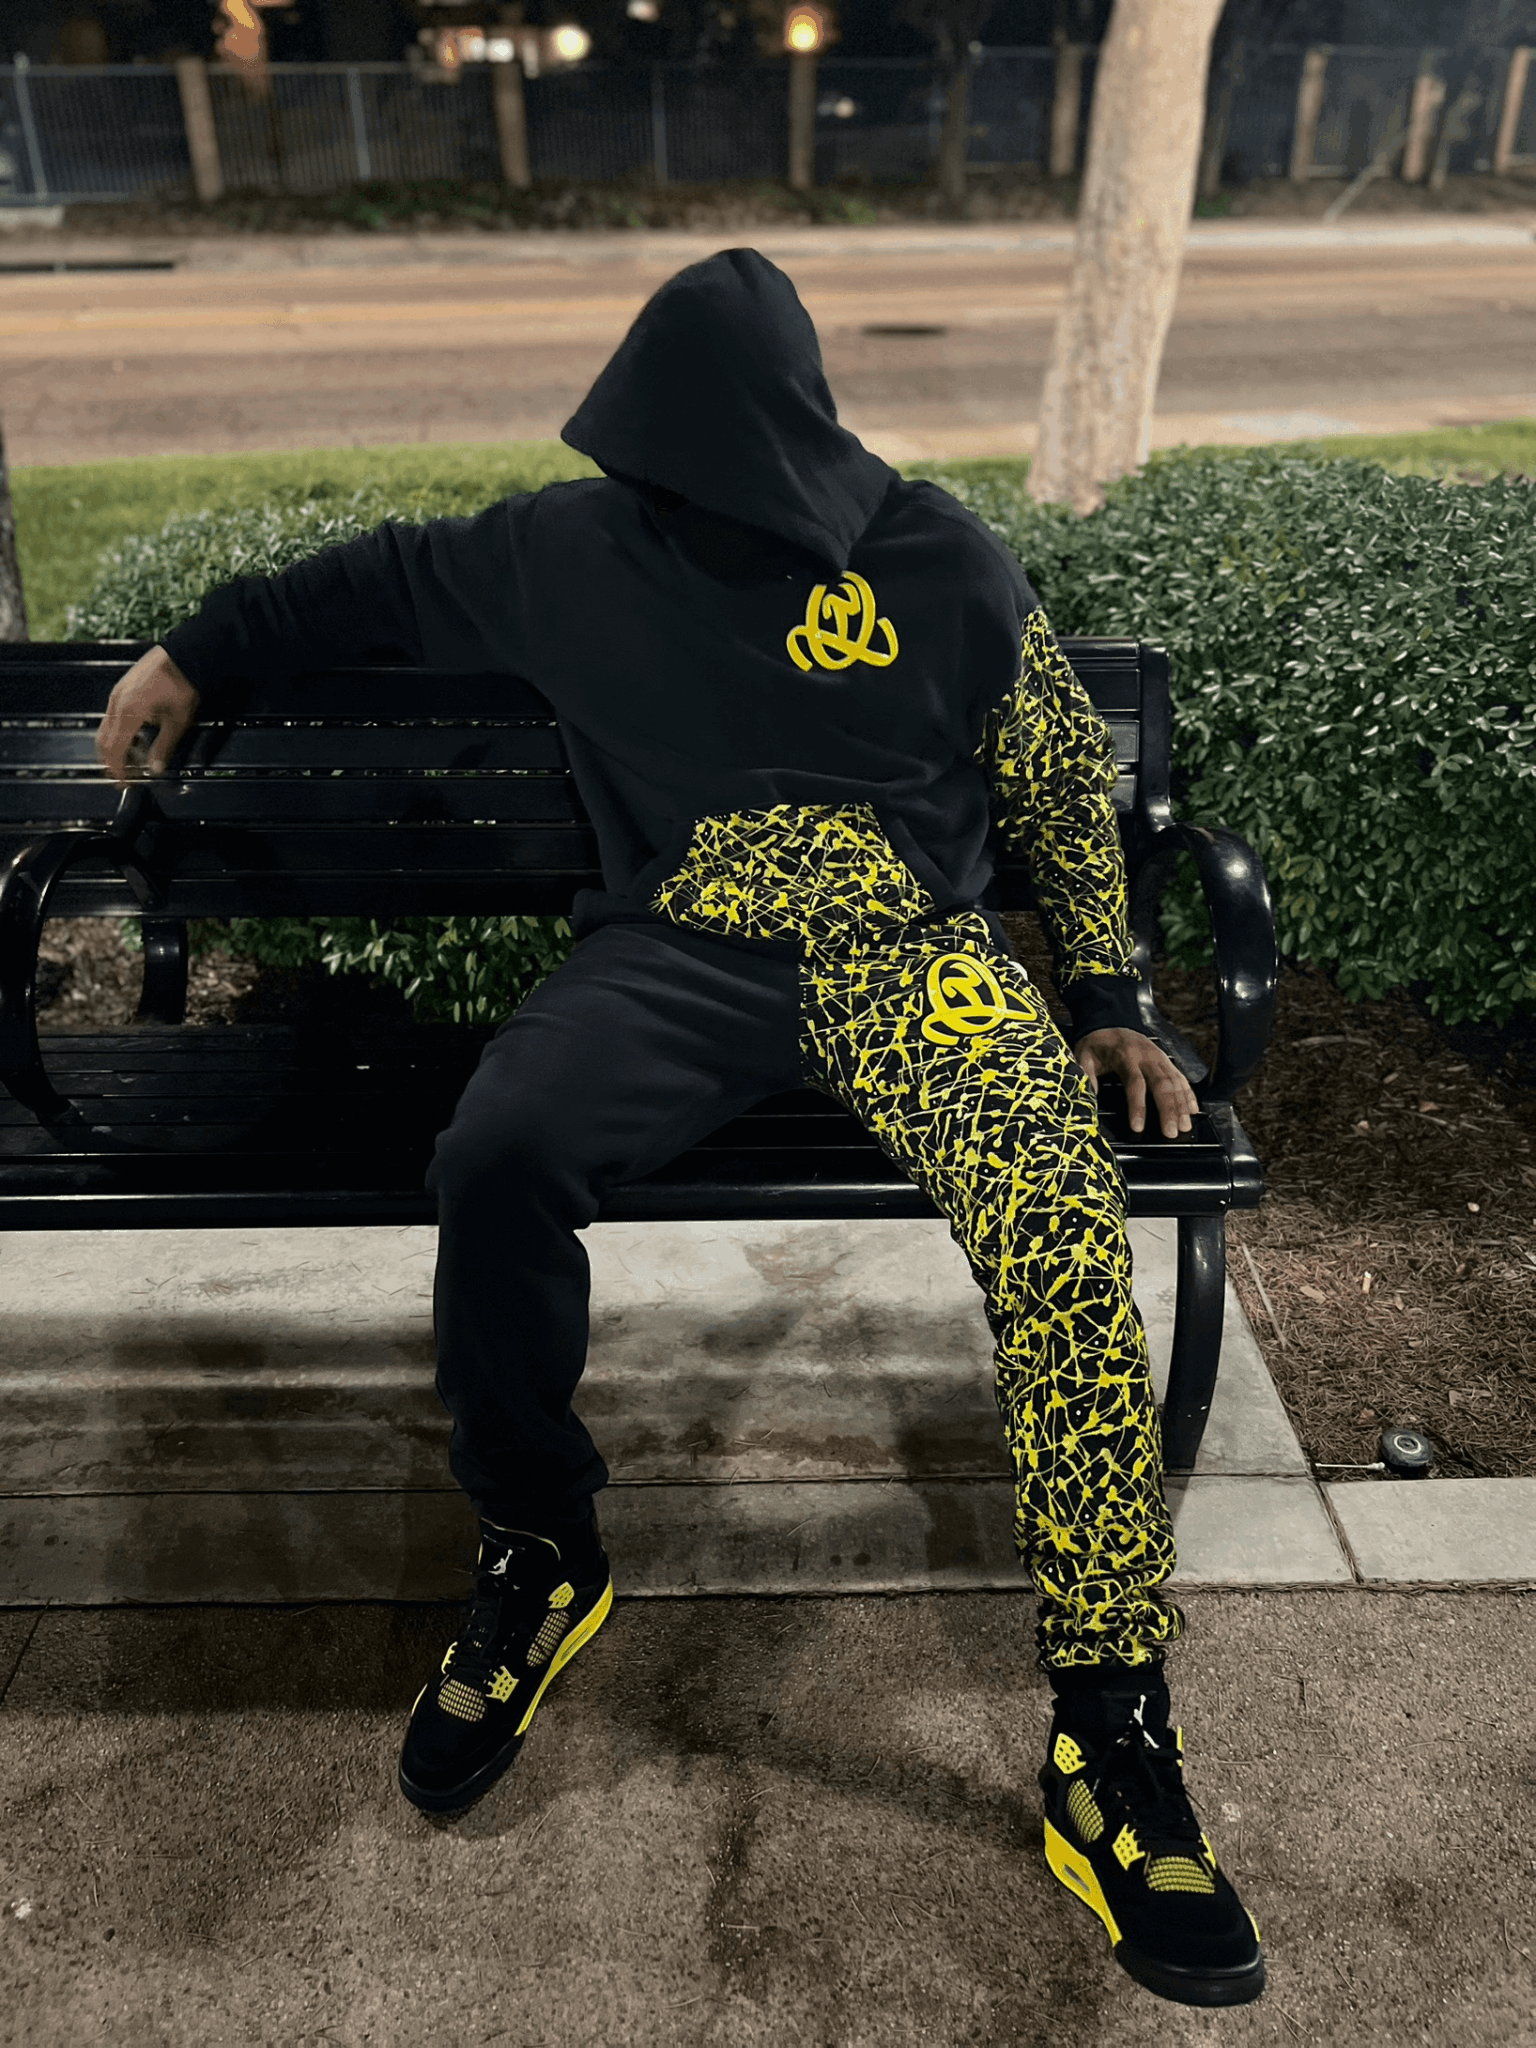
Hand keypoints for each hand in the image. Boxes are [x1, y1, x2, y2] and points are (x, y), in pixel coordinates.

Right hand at [95, 645, 200, 787]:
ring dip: (115, 746)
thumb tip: (156, 768)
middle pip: (104, 740)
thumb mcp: (177, 722)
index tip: (124, 783)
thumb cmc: (182, 684)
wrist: (183, 656)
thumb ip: (164, 747)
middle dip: (111, 761)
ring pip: (106, 728)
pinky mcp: (122, 688)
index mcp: (128, 714)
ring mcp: (117, 694)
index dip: (118, 769)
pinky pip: (112, 715)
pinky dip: (119, 731)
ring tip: (133, 758)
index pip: (115, 750)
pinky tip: (136, 736)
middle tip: (122, 776)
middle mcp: (117, 703)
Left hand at [1075, 1027, 1197, 1138]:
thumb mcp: (1083, 1055)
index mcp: (1126, 1056)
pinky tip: (1192, 1110)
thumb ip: (1086, 1074)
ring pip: (1175, 1082)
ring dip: (1181, 1105)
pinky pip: (1181, 1078)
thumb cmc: (1097, 1043)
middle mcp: (1147, 1057)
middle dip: (1168, 1110)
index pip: (1135, 1083)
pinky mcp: (1167, 1061)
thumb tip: (1090, 1096)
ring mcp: (1160, 1058)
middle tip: (1171, 1133)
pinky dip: (1188, 1094)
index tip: (1138, 1127)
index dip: (1138, 1107)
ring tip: (1184, 1126)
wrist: (1111, 1022)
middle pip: (1162, 1084)